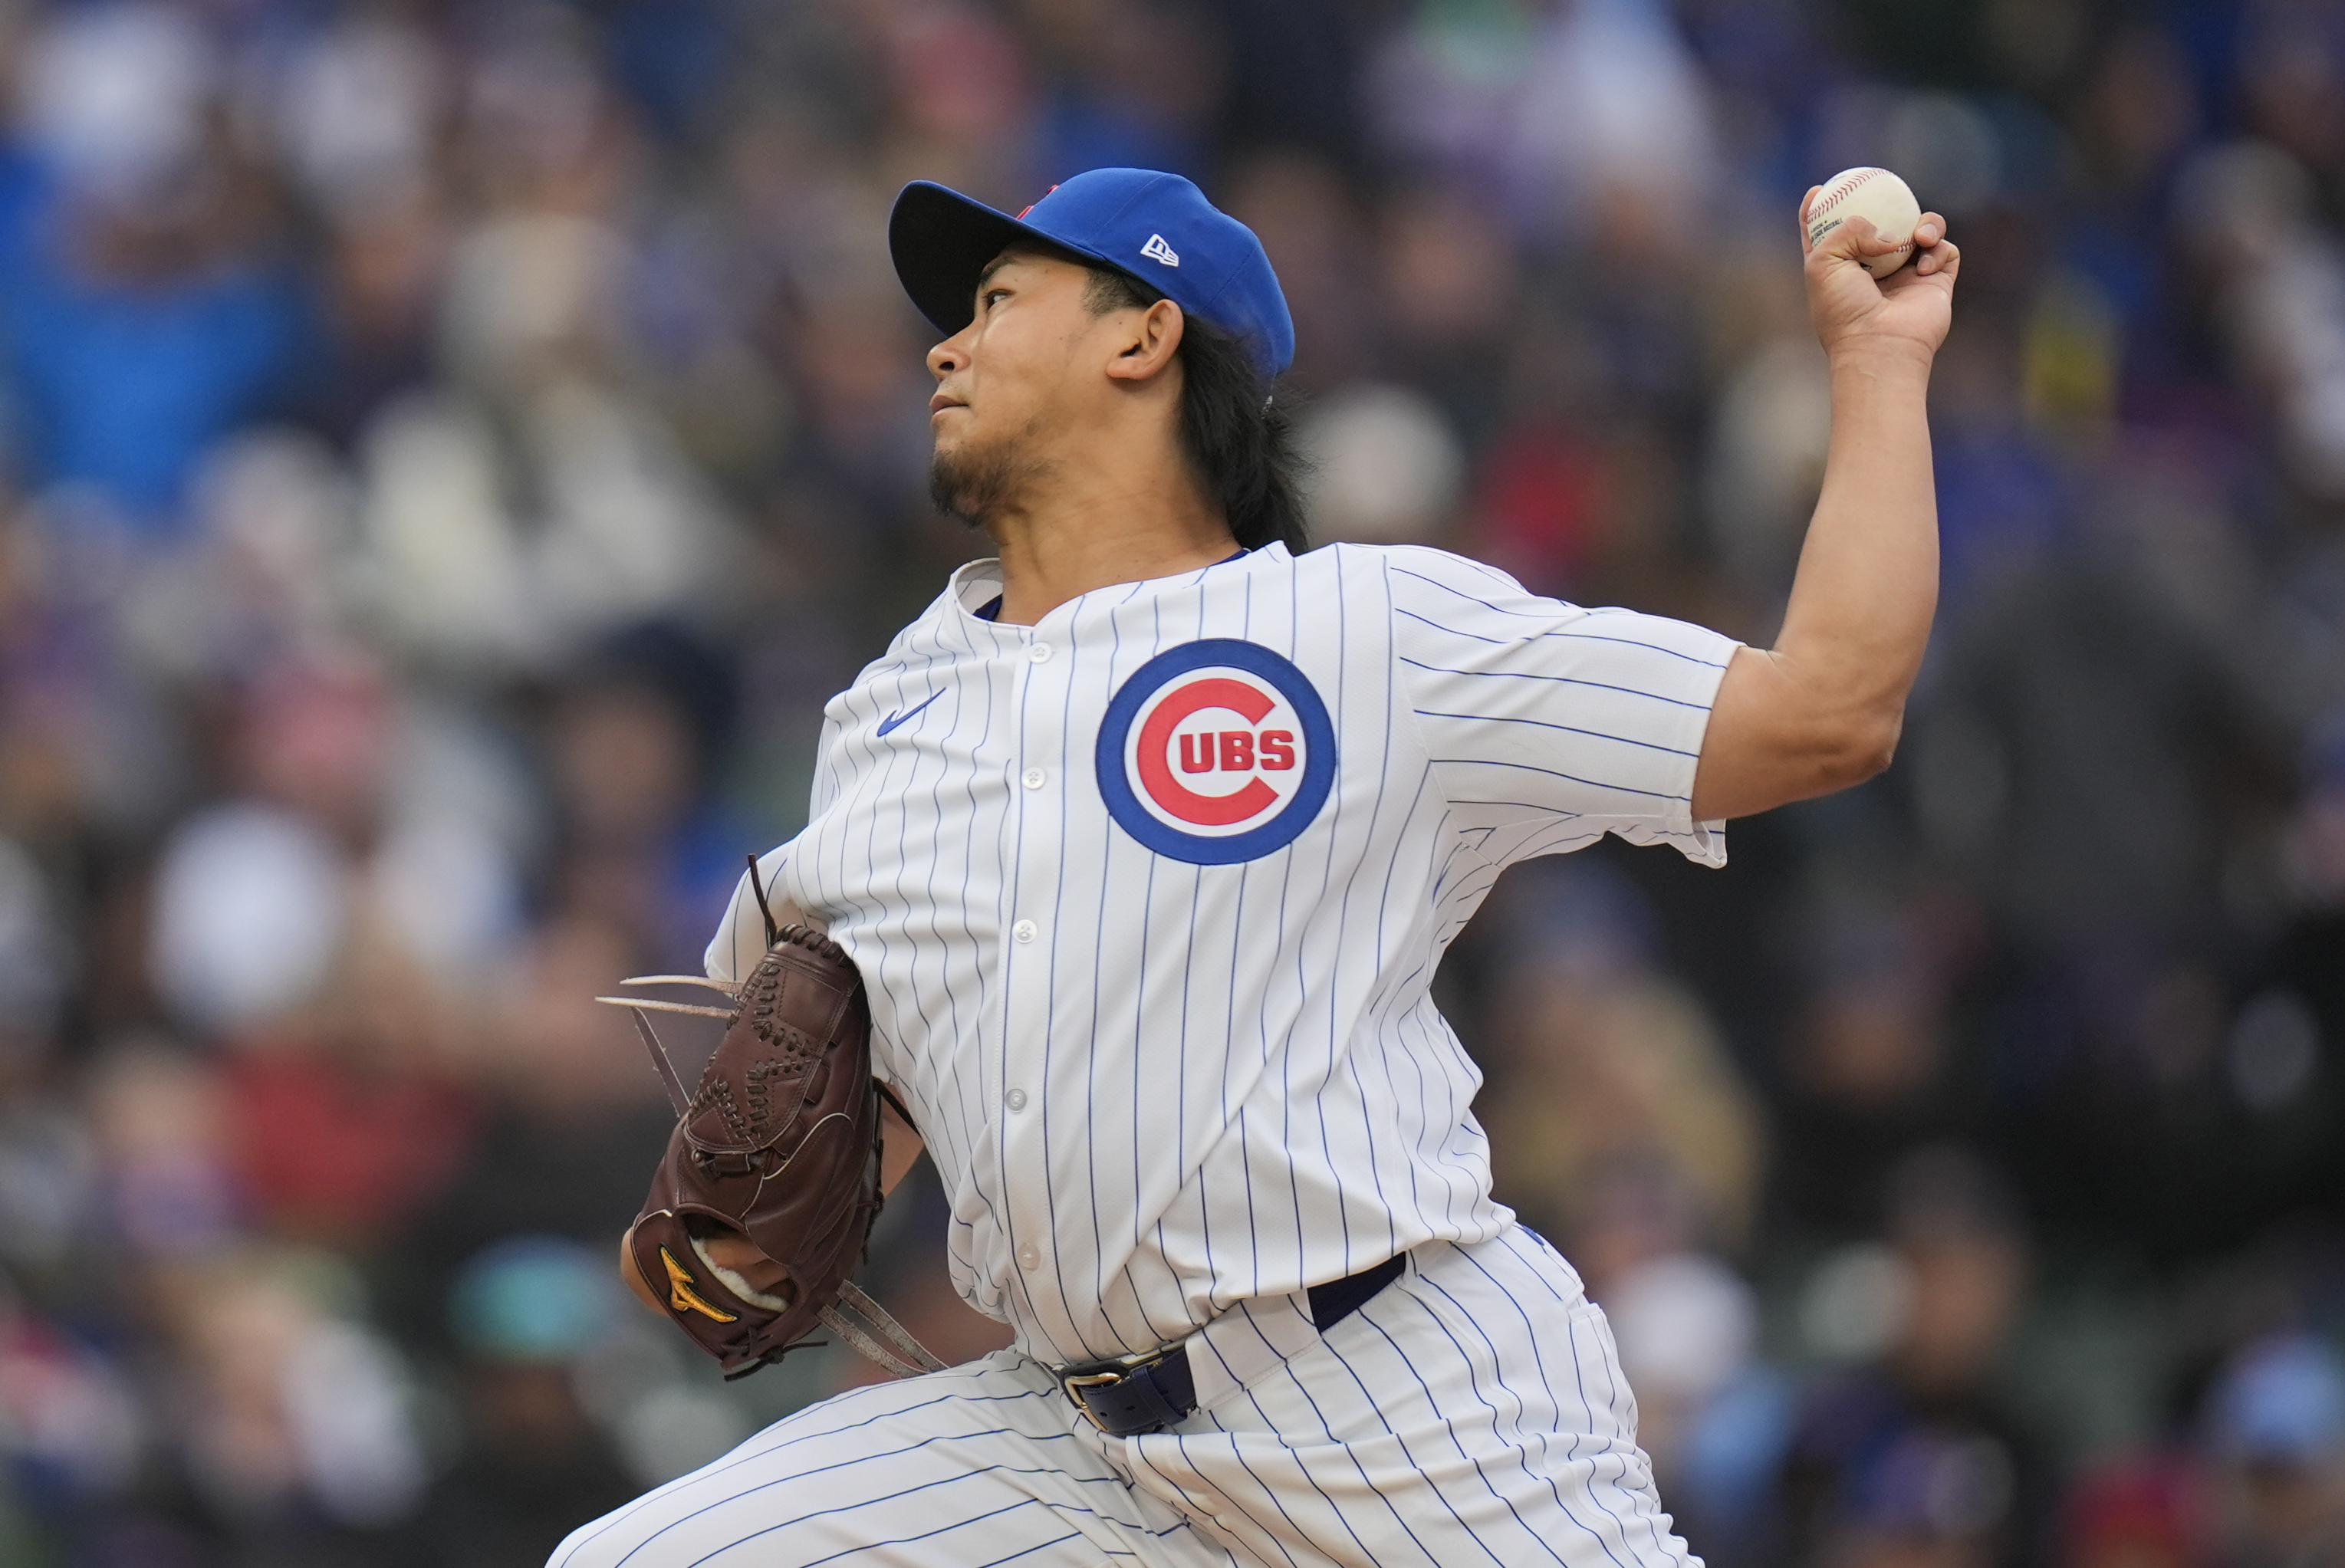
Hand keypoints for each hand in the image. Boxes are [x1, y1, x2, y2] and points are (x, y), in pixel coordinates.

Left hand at [1799, 188, 1959, 364]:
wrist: (1881, 345)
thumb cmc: (1844, 310)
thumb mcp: (1822, 262)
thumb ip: (1846, 229)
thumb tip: (1887, 233)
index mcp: (1839, 269)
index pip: (1829, 234)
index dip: (1820, 211)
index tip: (1818, 191)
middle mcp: (1874, 270)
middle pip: (1882, 225)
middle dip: (1885, 207)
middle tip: (1884, 192)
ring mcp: (1907, 275)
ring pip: (1922, 229)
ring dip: (1925, 223)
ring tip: (1918, 236)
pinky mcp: (1935, 282)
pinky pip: (1944, 250)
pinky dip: (1936, 251)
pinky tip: (1922, 269)